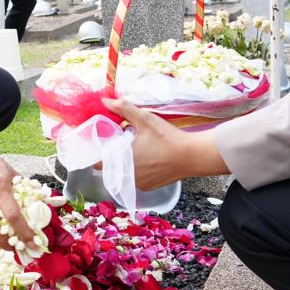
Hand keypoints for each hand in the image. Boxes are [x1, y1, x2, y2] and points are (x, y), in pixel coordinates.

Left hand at [103, 96, 225, 188]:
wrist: (192, 156)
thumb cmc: (167, 137)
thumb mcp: (145, 118)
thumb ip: (123, 108)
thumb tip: (105, 101)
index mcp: (122, 159)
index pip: (98, 161)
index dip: (98, 151)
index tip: (103, 142)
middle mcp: (127, 175)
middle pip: (111, 166)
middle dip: (112, 155)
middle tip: (121, 143)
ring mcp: (137, 184)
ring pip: (123, 173)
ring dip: (124, 164)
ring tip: (135, 150)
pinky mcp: (148, 188)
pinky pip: (134, 179)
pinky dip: (136, 171)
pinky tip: (145, 160)